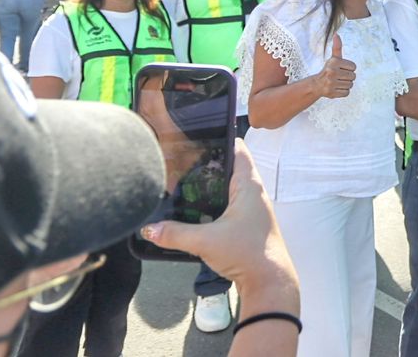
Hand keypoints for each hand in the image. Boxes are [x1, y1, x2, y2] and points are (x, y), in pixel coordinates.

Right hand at [141, 143, 298, 289]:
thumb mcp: (205, 242)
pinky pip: (228, 203)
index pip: (237, 148)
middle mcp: (253, 191)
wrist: (269, 282)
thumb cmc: (247, 253)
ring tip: (183, 182)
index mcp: (249, 185)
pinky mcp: (247, 222)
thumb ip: (175, 233)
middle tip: (180, 159)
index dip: (219, 137)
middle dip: (206, 163)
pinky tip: (194, 209)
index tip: (196, 135)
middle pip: (229, 166)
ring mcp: (252, 207)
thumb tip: (149, 229)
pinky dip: (213, 202)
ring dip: (209, 185)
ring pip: (228, 186)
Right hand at [313, 36, 355, 98]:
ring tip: (338, 82)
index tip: (341, 69)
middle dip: (348, 77)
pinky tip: (336, 88)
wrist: (317, 85)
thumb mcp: (333, 58)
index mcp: (334, 62)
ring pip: (350, 85)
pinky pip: (346, 93)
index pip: (354, 67)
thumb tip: (336, 34)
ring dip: (346, 84)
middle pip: (353, 76)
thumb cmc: (329, 69)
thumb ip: (337, 47)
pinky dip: (343, 91)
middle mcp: (331, 72)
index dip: (349, 68)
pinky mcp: (332, 93)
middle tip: (339, 76)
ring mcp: (331, 83)